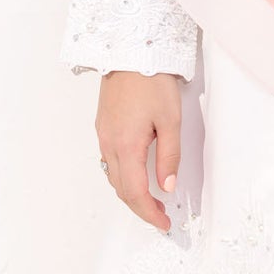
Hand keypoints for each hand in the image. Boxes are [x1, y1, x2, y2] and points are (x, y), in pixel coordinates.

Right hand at [95, 70, 181, 231]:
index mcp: (126, 146)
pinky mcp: (102, 126)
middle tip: (160, 215)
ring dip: (130, 193)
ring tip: (151, 199)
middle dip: (140, 207)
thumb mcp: (171, 119)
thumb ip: (169, 156)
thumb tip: (167, 186)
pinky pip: (109, 161)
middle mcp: (109, 144)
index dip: (149, 213)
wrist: (130, 51)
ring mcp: (103, 135)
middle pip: (121, 189)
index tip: (163, 223)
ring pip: (113, 176)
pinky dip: (122, 176)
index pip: (135, 192)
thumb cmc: (152, 81)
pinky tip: (136, 174)